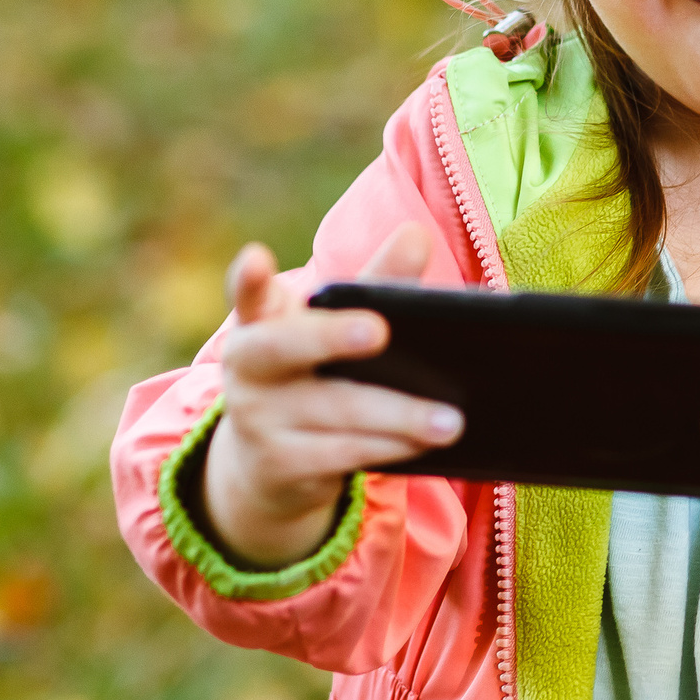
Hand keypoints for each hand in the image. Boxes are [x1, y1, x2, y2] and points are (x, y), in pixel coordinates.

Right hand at [201, 225, 460, 568]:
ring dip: (398, 414)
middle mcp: (248, 366)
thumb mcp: (336, 325)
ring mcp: (258, 418)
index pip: (250, 294)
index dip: (249, 277)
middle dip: (331, 336)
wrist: (265, 463)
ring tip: (451, 418)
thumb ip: (376, 282)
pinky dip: (390, 447)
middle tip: (378, 329)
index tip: (255, 256)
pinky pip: (343, 453)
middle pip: (284, 347)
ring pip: (335, 410)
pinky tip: (426, 442)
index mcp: (262, 321)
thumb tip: (415, 235)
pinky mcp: (279, 464)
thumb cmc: (313, 372)